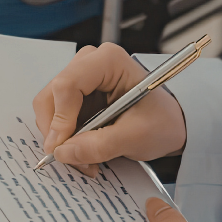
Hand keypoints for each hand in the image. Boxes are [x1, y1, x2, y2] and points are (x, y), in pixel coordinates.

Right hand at [33, 43, 186, 175]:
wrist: (171, 123)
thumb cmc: (162, 121)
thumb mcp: (136, 136)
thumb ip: (99, 145)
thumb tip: (63, 152)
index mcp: (108, 62)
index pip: (67, 85)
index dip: (59, 118)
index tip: (62, 147)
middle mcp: (90, 63)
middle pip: (51, 95)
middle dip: (58, 132)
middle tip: (72, 158)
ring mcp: (81, 78)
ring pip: (50, 108)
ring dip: (61, 138)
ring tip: (85, 159)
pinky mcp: (77, 95)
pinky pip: (56, 117)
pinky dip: (65, 138)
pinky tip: (84, 151)